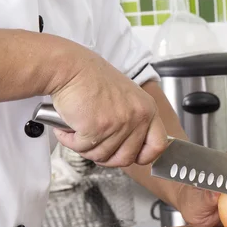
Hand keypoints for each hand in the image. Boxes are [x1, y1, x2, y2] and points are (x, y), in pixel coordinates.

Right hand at [49, 47, 167, 167]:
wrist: (70, 67)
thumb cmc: (91, 79)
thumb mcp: (126, 98)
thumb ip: (133, 121)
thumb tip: (130, 149)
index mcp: (148, 109)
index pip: (158, 145)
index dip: (144, 156)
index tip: (132, 156)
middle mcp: (138, 117)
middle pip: (126, 158)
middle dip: (106, 157)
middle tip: (93, 144)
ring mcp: (119, 123)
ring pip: (102, 156)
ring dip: (85, 148)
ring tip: (78, 131)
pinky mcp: (98, 128)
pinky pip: (83, 148)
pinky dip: (70, 142)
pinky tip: (67, 129)